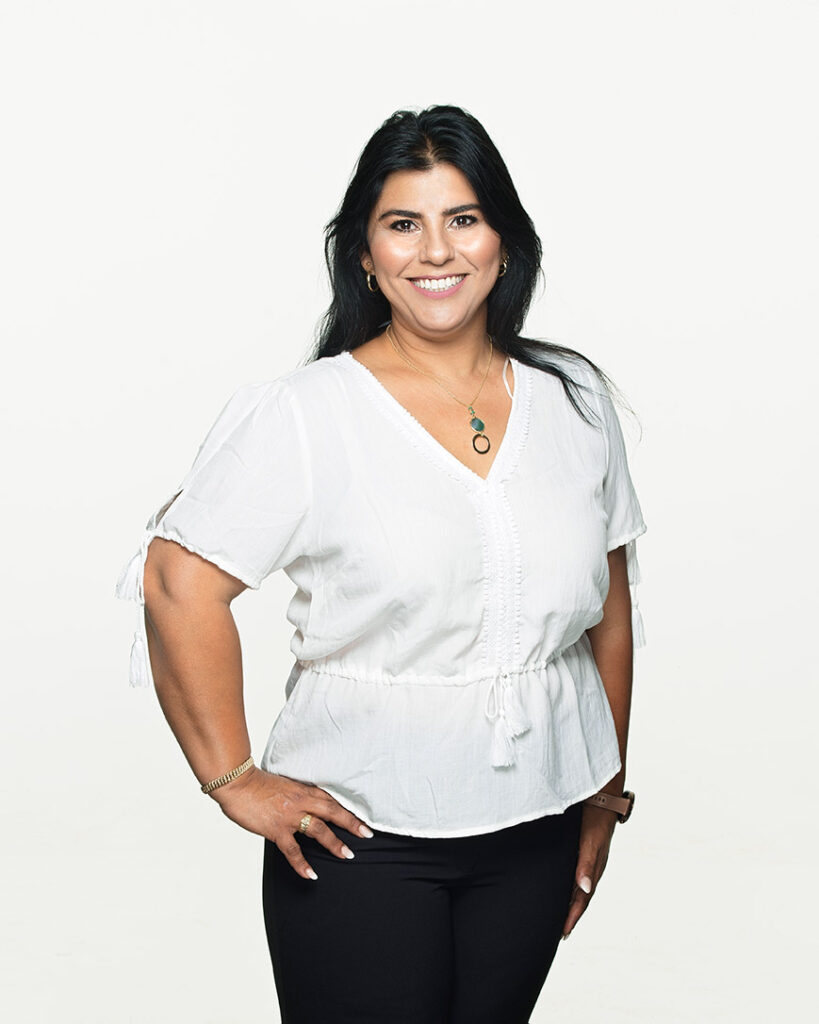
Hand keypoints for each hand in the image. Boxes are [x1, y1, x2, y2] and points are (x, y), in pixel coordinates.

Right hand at [209, 767, 373, 879]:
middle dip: (351, 823)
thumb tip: (305, 805)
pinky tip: (311, 874)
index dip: (347, 808)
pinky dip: (303, 864)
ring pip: (319, 830)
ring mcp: (289, 816)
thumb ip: (296, 795)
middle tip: (367, 834)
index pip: (330, 799)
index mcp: (302, 789)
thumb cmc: (256, 783)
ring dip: (335, 843)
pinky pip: (293, 850)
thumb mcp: (283, 784)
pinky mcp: (276, 829)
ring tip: (348, 854)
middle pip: (332, 811)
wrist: (237, 783)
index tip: (361, 816)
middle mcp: (300, 801)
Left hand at [561, 803, 617, 939]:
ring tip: (559, 913)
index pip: (582, 899)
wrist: (601, 795)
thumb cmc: (596, 818)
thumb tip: (584, 889)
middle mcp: (592, 866)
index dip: (572, 916)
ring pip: (578, 885)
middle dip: (571, 914)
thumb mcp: (591, 841)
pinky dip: (568, 883)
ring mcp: (588, 857)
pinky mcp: (582, 847)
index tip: (562, 933)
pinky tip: (560, 883)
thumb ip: (587, 864)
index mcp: (594, 868)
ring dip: (569, 900)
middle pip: (581, 896)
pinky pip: (575, 872)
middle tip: (559, 932)